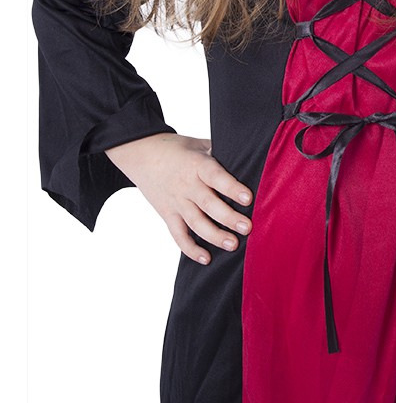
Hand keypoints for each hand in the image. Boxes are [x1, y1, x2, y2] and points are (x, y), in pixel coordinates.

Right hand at [105, 133, 252, 263]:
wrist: (141, 154)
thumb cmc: (175, 148)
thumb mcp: (198, 144)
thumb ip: (219, 152)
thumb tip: (246, 156)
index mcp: (196, 165)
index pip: (215, 177)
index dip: (231, 188)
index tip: (247, 198)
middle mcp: (186, 185)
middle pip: (208, 204)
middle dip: (228, 217)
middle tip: (247, 227)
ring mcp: (176, 202)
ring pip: (196, 222)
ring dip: (214, 236)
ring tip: (233, 244)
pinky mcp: (167, 214)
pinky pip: (178, 235)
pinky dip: (190, 249)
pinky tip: (206, 258)